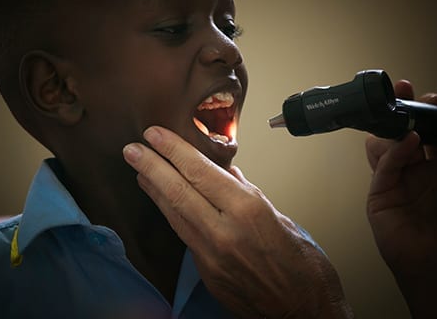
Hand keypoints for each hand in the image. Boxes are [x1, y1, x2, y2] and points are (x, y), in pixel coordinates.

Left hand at [123, 126, 352, 318]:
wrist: (304, 312)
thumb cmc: (304, 265)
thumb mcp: (281, 217)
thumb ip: (248, 193)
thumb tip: (227, 174)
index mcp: (248, 211)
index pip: (200, 171)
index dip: (174, 150)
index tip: (155, 135)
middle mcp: (224, 231)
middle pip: (178, 191)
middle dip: (151, 166)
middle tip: (132, 149)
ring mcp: (211, 255)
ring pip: (174, 214)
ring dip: (154, 190)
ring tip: (140, 171)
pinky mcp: (207, 273)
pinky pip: (184, 236)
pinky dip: (171, 214)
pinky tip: (163, 203)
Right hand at [365, 80, 436, 317]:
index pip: (435, 131)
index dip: (432, 112)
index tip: (433, 97)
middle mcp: (420, 170)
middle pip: (407, 130)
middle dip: (405, 108)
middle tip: (405, 89)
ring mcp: (398, 180)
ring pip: (388, 143)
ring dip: (392, 124)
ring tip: (401, 111)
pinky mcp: (380, 192)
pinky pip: (384, 164)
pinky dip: (394, 149)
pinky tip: (410, 141)